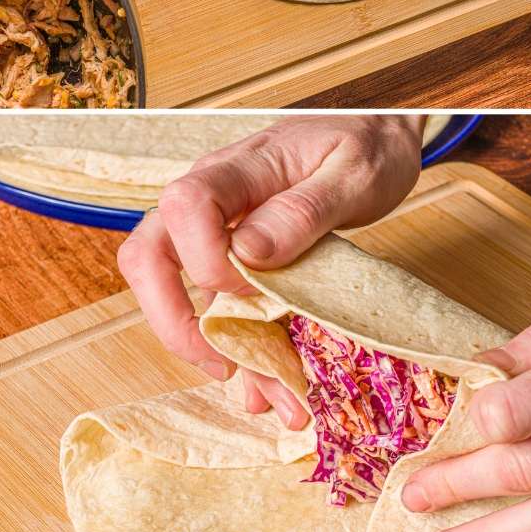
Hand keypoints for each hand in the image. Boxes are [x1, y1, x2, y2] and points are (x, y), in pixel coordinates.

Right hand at [117, 114, 424, 427]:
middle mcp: (214, 197)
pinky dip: (240, 346)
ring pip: (179, 290)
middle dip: (172, 320)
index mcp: (238, 168)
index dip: (206, 259)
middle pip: (149, 254)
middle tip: (223, 364)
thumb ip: (301, 210)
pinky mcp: (236, 254)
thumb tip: (248, 252)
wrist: (381, 136)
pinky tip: (267, 383)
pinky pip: (219, 302)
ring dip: (214, 348)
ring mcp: (219, 226)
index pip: (184, 207)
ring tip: (268, 396)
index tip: (256, 291)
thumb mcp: (353, 174)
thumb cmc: (367, 145)